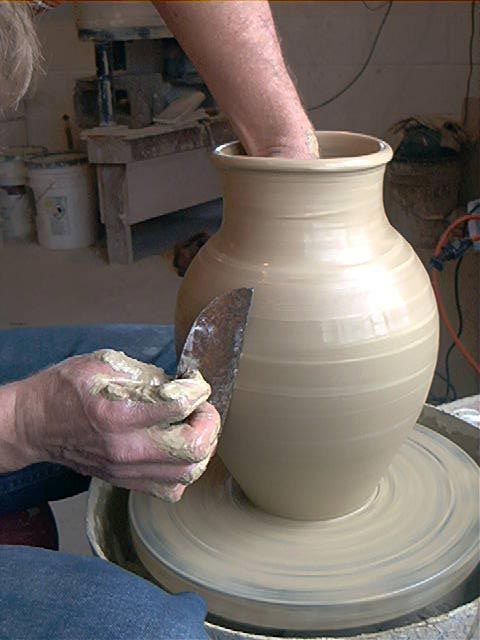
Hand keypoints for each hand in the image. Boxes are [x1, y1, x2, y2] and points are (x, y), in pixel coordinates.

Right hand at [8, 351, 219, 501]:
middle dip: (209, 422)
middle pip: (193, 448)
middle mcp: (125, 447)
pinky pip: (171, 489)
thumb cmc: (66, 389)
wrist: (36, 424)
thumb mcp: (104, 363)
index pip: (180, 404)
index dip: (197, 387)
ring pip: (188, 473)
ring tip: (193, 426)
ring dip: (202, 447)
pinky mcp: (126, 482)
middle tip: (201, 406)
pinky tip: (177, 449)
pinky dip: (184, 470)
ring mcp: (126, 470)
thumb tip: (180, 384)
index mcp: (119, 412)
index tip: (193, 380)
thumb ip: (148, 374)